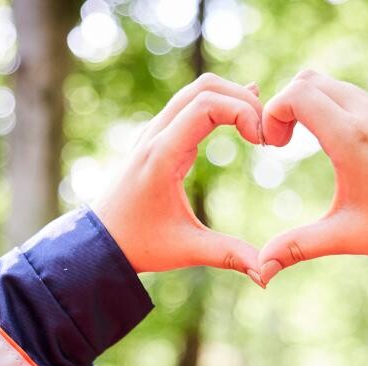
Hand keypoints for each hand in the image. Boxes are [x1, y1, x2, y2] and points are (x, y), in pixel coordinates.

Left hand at [95, 74, 264, 283]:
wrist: (100, 241)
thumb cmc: (140, 245)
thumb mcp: (186, 251)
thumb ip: (228, 256)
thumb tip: (266, 275)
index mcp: (162, 155)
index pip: (207, 104)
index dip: (243, 111)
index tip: (263, 142)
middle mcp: (156, 135)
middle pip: (204, 87)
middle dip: (242, 99)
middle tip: (267, 131)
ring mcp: (155, 132)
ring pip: (197, 91)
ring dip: (232, 99)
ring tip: (260, 127)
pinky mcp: (159, 138)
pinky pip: (190, 105)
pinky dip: (220, 104)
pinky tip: (245, 114)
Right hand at [257, 70, 367, 284]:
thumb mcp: (345, 236)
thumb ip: (298, 247)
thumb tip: (261, 271)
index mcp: (350, 137)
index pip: (296, 94)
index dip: (273, 113)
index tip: (273, 147)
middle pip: (311, 80)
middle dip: (287, 104)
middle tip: (283, 142)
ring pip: (336, 86)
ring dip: (313, 105)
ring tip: (307, 144)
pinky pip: (359, 98)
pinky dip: (337, 110)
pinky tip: (339, 149)